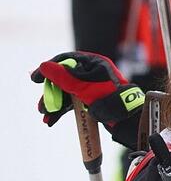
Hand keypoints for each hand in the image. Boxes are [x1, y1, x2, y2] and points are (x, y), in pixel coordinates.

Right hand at [30, 51, 144, 126]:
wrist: (126, 118)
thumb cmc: (108, 98)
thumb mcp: (83, 87)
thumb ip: (63, 77)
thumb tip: (44, 65)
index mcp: (94, 63)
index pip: (66, 60)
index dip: (48, 68)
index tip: (34, 79)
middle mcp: (92, 73)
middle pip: (63, 79)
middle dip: (50, 93)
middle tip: (42, 106)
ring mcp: (91, 86)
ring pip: (65, 92)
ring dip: (54, 104)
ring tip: (45, 116)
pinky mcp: (90, 99)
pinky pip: (72, 102)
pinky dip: (62, 110)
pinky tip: (51, 120)